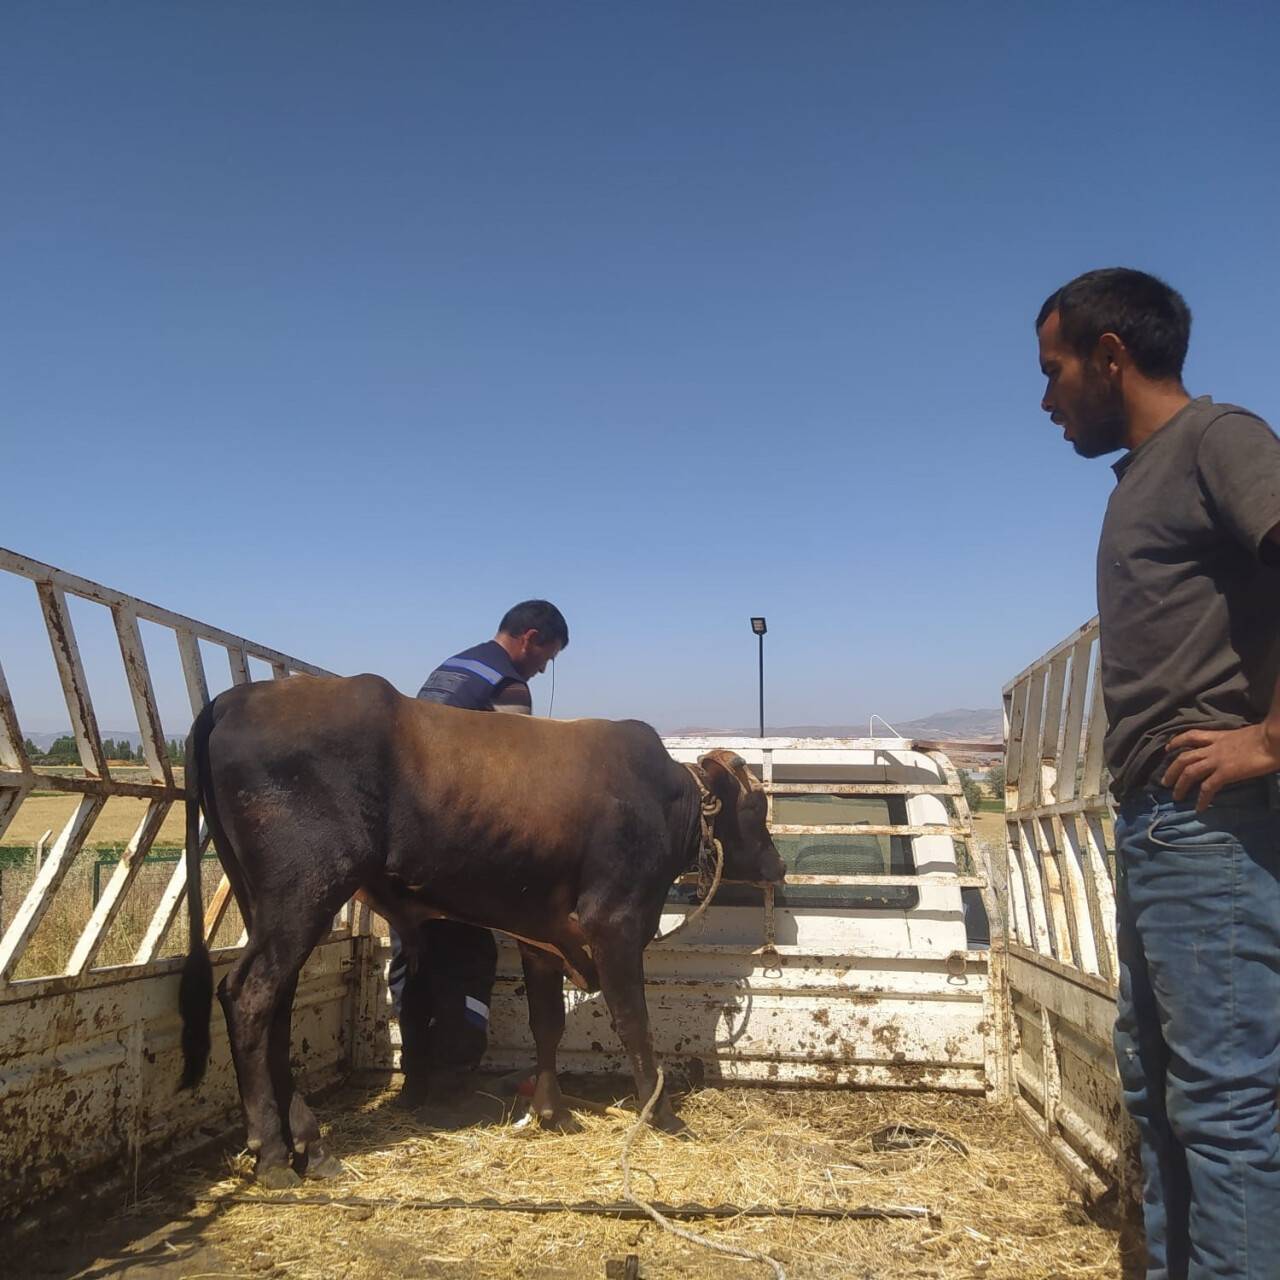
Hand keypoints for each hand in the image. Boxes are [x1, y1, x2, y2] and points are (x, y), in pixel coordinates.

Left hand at [1162, 723, 1279, 810]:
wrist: (1274, 739)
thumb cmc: (1267, 736)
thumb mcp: (1244, 735)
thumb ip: (1234, 743)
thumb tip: (1236, 750)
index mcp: (1218, 736)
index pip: (1191, 736)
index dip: (1177, 741)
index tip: (1168, 748)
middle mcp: (1213, 748)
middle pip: (1183, 757)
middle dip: (1171, 770)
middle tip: (1164, 782)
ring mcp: (1217, 760)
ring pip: (1189, 772)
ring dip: (1180, 786)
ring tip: (1176, 797)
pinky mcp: (1225, 772)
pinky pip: (1208, 788)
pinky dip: (1202, 799)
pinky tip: (1199, 808)